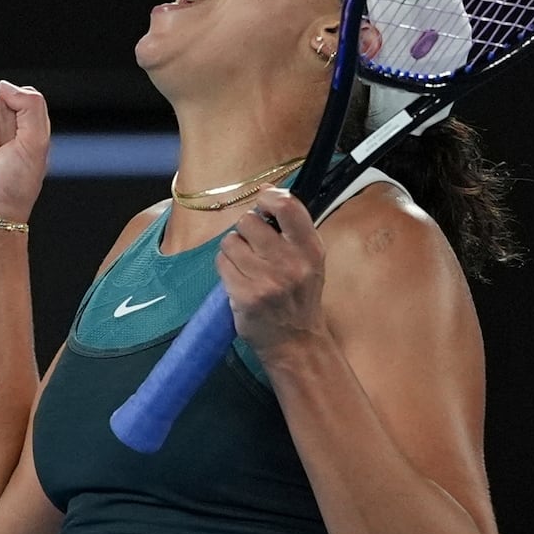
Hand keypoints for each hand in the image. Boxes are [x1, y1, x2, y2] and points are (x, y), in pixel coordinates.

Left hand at [215, 186, 328, 354]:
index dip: (268, 198)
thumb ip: (292, 226)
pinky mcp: (245, 295)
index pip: (287, 206)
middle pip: (249, 221)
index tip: (263, 204)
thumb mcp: (310, 259)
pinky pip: (221, 262)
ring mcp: (267, 280)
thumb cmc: (300, 296)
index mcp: (311, 249)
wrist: (296, 342)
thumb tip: (266, 191)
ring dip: (234, 250)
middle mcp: (291, 263)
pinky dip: (226, 267)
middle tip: (255, 248)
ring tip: (247, 266)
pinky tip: (239, 279)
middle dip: (247, 230)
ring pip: (231, 241)